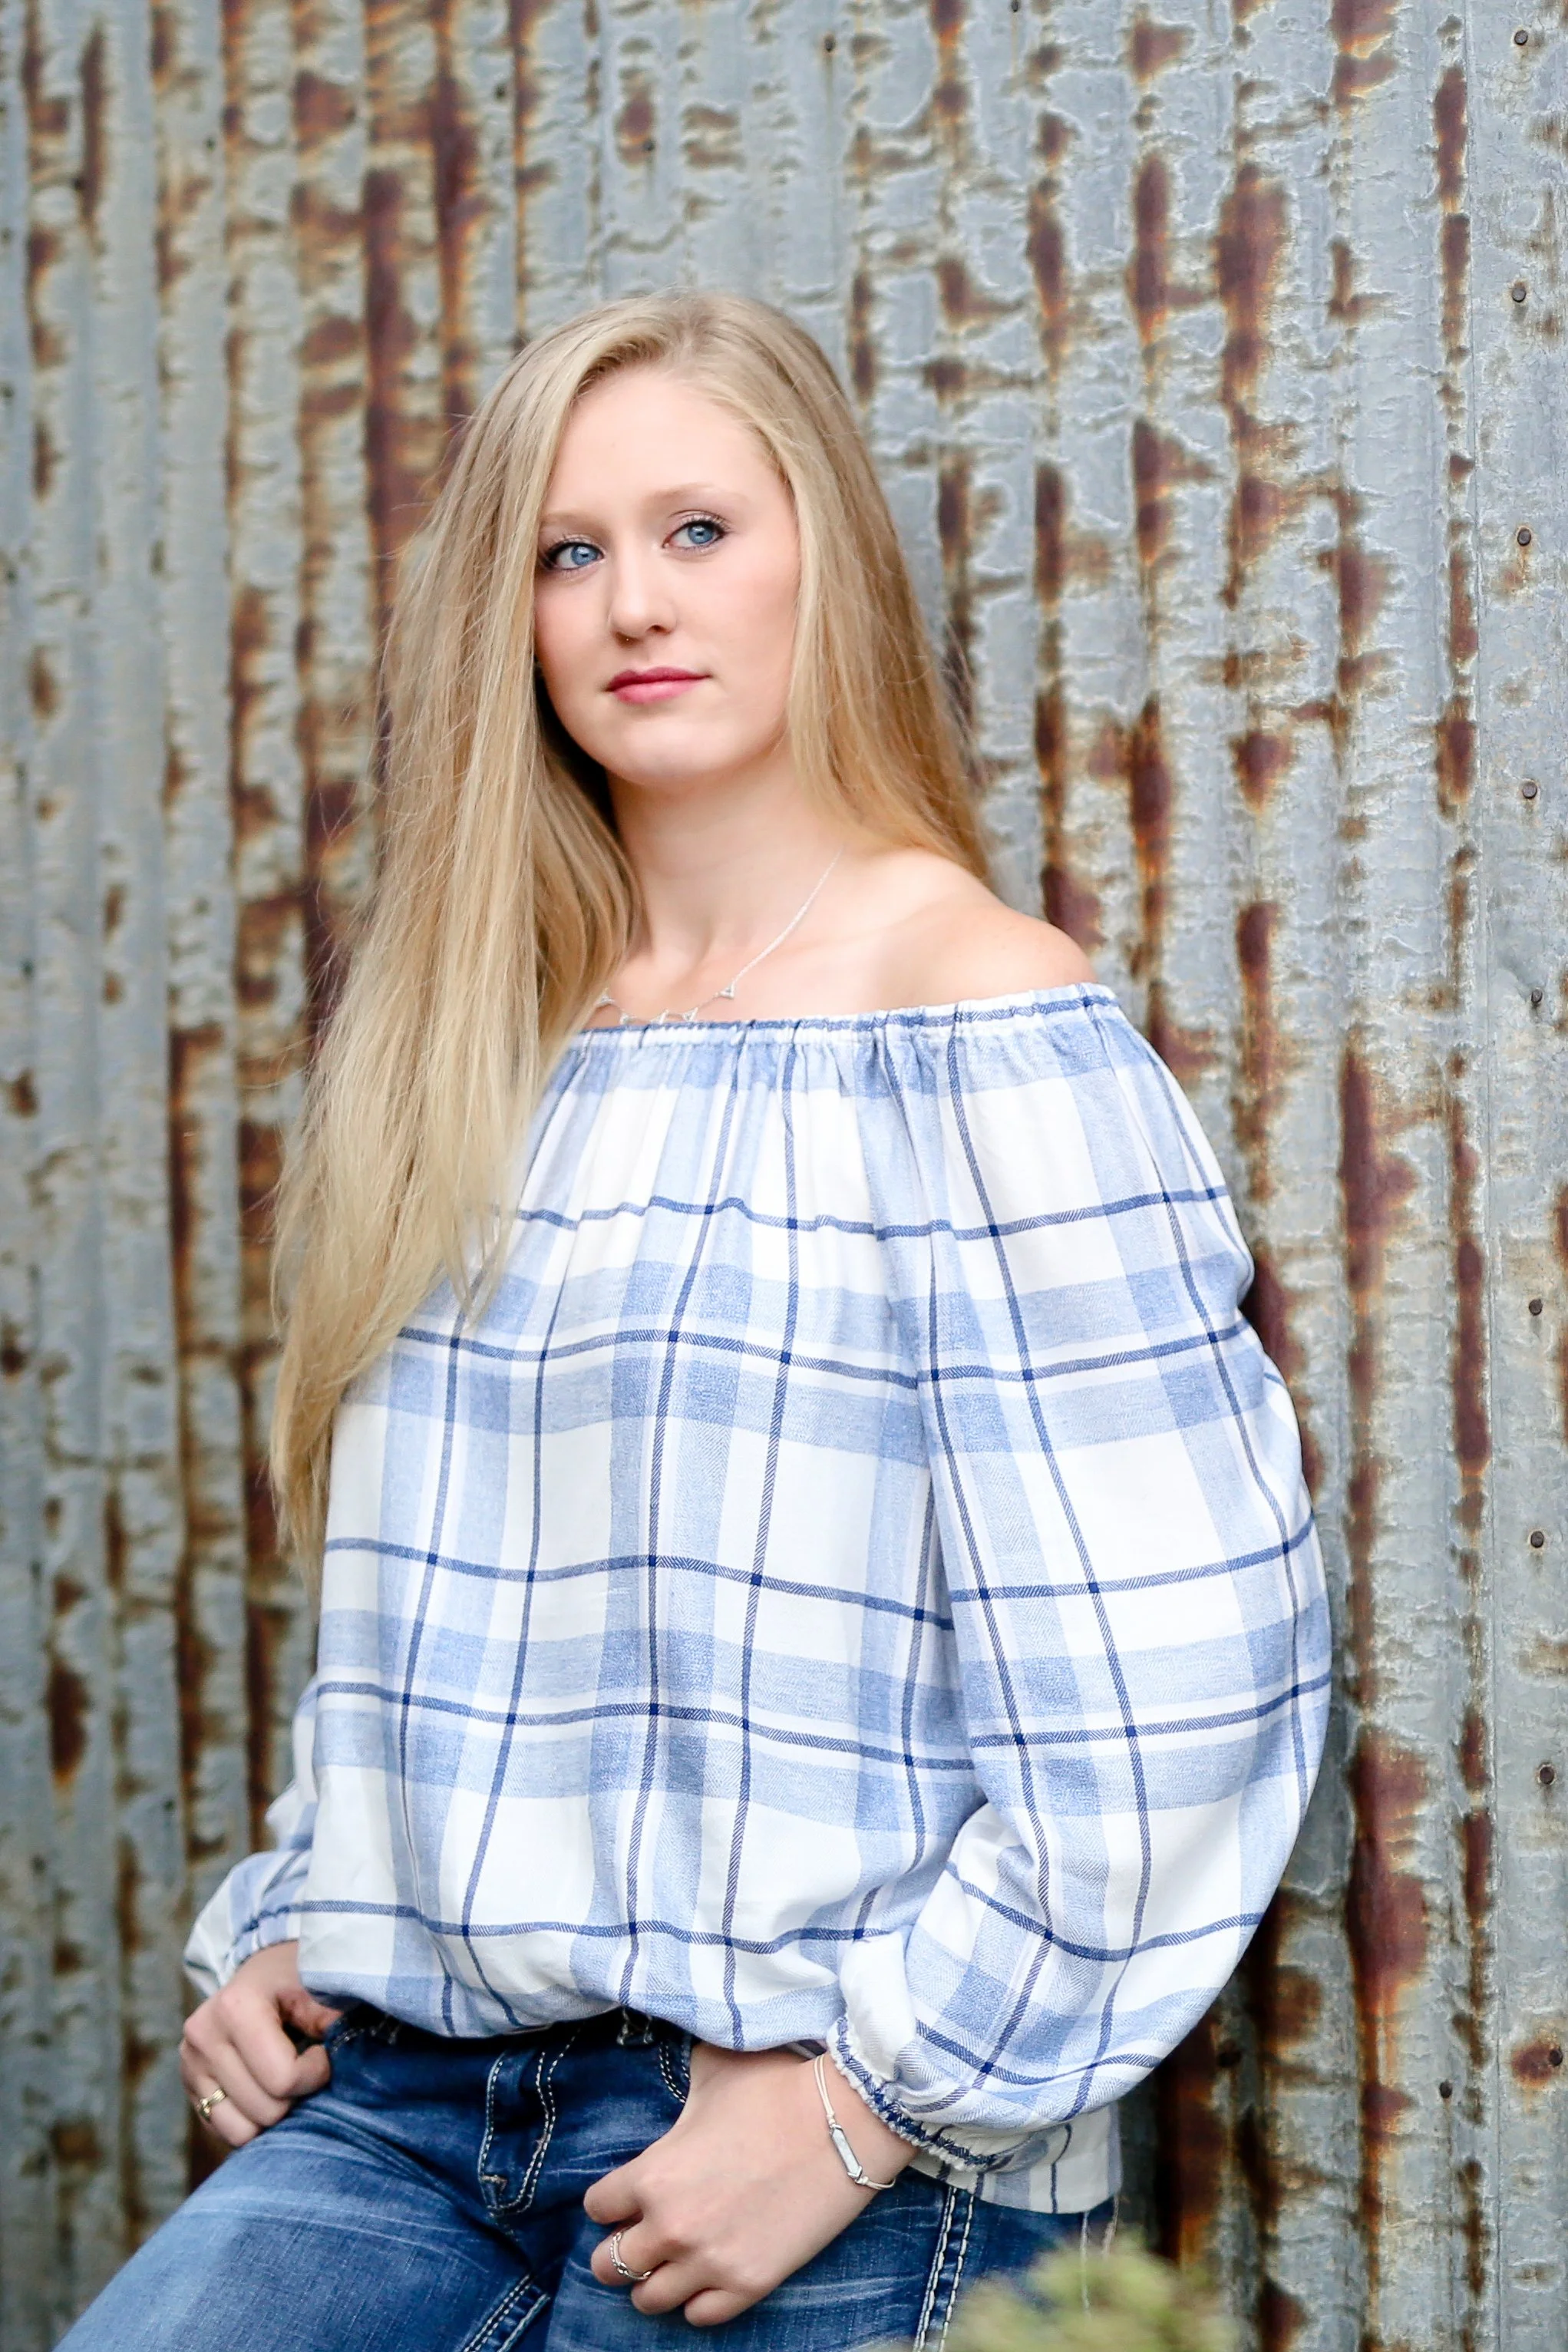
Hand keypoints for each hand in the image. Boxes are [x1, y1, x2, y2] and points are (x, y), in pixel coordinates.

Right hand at [179, 1941, 340, 2148]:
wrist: (264, 1972)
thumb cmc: (297, 1979)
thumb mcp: (320, 1986)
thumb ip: (333, 2020)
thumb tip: (346, 2056)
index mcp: (235, 2007)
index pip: (283, 2079)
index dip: (315, 2074)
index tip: (321, 2052)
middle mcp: (203, 2037)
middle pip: (265, 2111)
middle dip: (296, 2096)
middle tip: (304, 2066)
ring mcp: (190, 2064)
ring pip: (241, 2132)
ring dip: (272, 2115)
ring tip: (282, 2080)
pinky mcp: (188, 2086)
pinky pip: (224, 2132)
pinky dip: (251, 2121)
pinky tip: (263, 2089)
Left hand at [585, 2045, 911, 2326]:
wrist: (843, 2122)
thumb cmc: (776, 2088)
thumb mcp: (713, 2069)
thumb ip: (680, 2082)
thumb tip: (676, 2067)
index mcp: (652, 2176)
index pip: (598, 2207)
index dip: (610, 2200)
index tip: (626, 2196)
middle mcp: (671, 2227)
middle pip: (609, 2265)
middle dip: (618, 2250)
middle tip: (638, 2238)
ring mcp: (710, 2262)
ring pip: (649, 2300)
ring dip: (653, 2282)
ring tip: (667, 2264)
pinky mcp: (750, 2284)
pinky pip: (700, 2317)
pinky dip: (697, 2301)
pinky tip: (705, 2277)